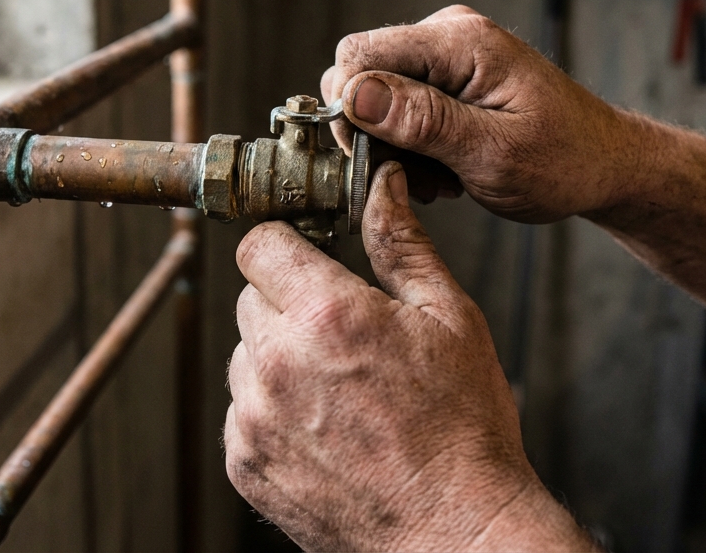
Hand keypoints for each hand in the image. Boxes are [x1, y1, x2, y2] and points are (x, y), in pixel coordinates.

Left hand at [224, 161, 593, 551]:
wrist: (455, 532)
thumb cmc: (464, 432)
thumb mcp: (450, 319)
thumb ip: (402, 245)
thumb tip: (383, 187)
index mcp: (327, 316)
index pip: (260, 245)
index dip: (287, 246)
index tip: (309, 257)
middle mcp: (278, 365)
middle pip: (250, 298)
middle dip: (288, 302)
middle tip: (342, 333)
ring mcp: (254, 420)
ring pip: (244, 356)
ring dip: (278, 359)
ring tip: (339, 389)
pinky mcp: (245, 465)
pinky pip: (241, 413)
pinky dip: (272, 413)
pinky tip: (325, 428)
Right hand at [321, 5, 639, 222]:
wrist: (605, 166)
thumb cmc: (566, 162)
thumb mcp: (493, 153)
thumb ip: (423, 121)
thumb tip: (354, 95)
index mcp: (461, 42)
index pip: (359, 54)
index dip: (350, 109)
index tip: (373, 158)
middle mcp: (448, 34)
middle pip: (360, 72)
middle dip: (372, 132)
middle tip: (416, 177)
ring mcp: (447, 54)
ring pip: (375, 95)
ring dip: (394, 145)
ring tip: (441, 178)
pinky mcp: (448, 77)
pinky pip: (398, 105)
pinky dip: (410, 144)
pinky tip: (444, 169)